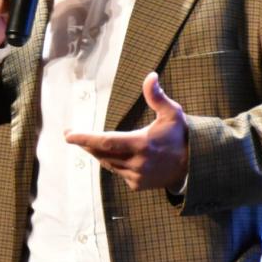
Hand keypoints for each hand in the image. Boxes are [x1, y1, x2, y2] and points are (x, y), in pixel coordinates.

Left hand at [65, 72, 187, 190]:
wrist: (193, 165)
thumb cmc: (179, 135)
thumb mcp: (171, 113)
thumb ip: (157, 96)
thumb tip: (150, 76)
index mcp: (142, 144)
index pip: (106, 141)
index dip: (85, 138)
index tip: (68, 135)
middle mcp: (138, 163)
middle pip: (102, 153)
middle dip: (86, 143)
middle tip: (72, 135)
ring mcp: (137, 176)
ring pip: (108, 163)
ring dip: (98, 153)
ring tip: (90, 143)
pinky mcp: (137, 185)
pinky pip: (117, 172)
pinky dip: (112, 163)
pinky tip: (115, 155)